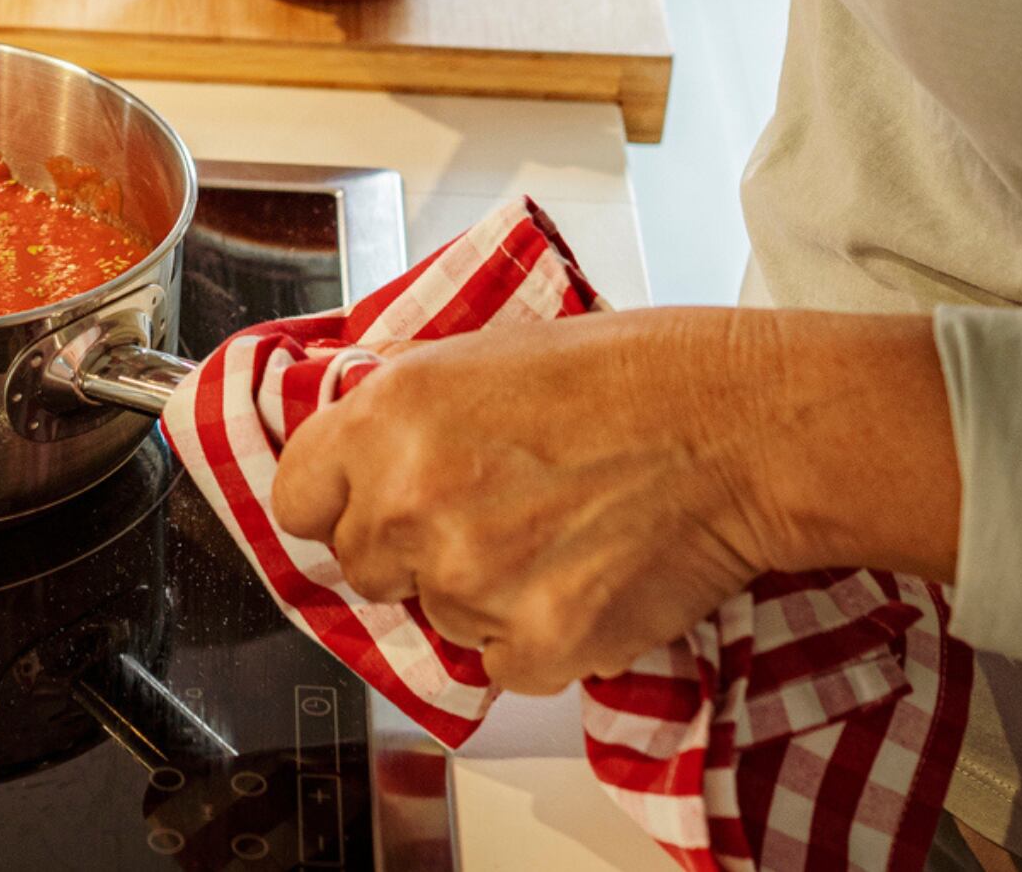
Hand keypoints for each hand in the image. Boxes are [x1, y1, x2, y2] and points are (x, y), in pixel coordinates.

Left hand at [267, 310, 960, 694]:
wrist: (727, 425)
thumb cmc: (617, 375)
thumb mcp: (470, 358)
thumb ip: (397, 418)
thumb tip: (356, 463)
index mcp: (385, 416)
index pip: (295, 501)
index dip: (335, 502)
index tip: (367, 501)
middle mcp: (410, 501)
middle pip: (363, 567)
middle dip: (411, 548)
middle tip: (487, 510)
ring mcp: (468, 581)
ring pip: (439, 617)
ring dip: (482, 592)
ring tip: (553, 531)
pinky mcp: (535, 645)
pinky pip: (501, 664)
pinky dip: (538, 637)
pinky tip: (582, 577)